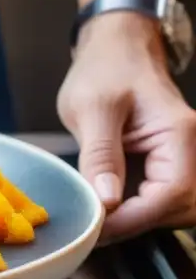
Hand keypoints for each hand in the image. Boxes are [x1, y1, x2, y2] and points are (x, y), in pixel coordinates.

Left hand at [58, 11, 195, 242]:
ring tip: (98, 221)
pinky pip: (161, 198)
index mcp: (179, 133)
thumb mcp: (92, 107)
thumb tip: (107, 199)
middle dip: (137, 223)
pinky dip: (137, 209)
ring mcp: (181, 157)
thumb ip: (100, 154)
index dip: (135, 218)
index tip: (98, 229)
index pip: (172, 192)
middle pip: (179, 207)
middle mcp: (190, 148)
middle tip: (93, 229)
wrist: (115, 50)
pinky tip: (108, 209)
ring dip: (138, 219)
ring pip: (174, 208)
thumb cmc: (105, 69)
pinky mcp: (166, 163)